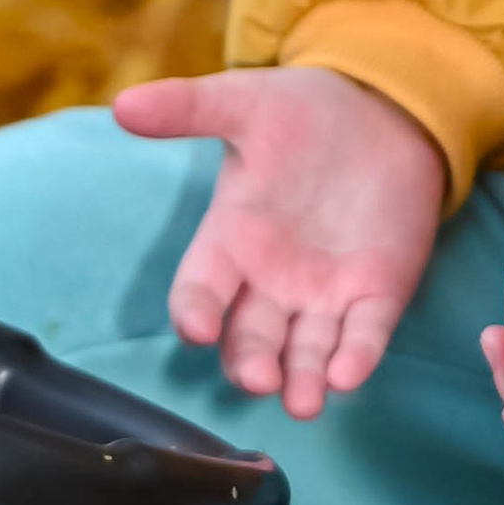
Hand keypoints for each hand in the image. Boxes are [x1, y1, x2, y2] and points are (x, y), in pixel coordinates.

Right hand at [113, 64, 445, 417]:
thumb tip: (123, 104)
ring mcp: (324, 292)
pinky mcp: (377, 292)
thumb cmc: (301, 112)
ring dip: (300, 378)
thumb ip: (186, 107)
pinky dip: (357, 356)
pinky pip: (364, 333)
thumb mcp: (243, 102)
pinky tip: (349, 375)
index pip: (201, 290)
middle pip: (250, 337)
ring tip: (302, 402)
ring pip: (304, 350)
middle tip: (256, 380)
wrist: (380, 108)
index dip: (197, 312)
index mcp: (230, 239)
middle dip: (250, 362)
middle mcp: (271, 279)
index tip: (197, 329)